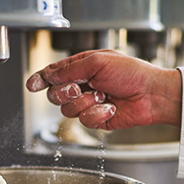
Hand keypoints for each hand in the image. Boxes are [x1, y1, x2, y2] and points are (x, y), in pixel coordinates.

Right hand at [26, 50, 182, 129]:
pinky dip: (98, 113)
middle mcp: (83, 86)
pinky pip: (85, 121)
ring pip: (68, 110)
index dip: (41, 79)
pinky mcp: (96, 119)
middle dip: (65, 92)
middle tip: (79, 87)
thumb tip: (50, 75)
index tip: (32, 85)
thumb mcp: (98, 62)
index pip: (54, 74)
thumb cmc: (132, 73)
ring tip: (103, 95)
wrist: (151, 94)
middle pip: (55, 95)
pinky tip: (111, 107)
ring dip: (85, 102)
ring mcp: (89, 103)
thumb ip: (70, 69)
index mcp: (82, 68)